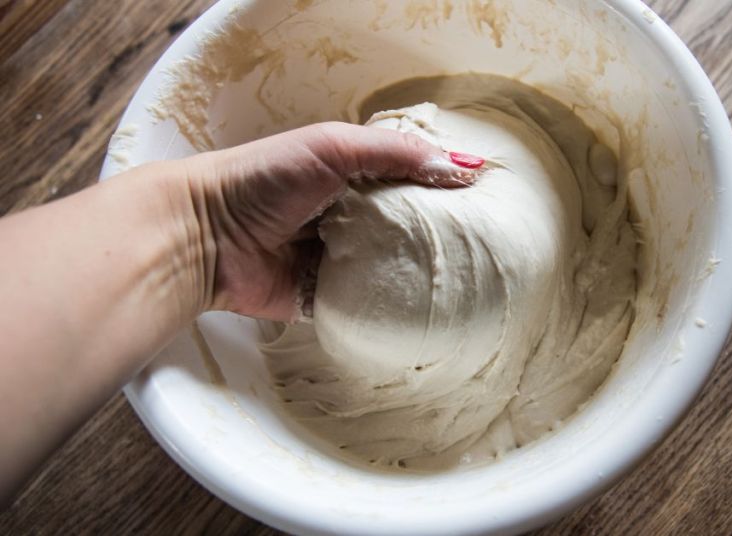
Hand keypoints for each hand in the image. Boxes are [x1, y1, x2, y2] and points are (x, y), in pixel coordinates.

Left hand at [176, 122, 480, 320]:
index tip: (488, 200)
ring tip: (470, 282)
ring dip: (421, 274)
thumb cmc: (265, 179)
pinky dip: (392, 307)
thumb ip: (396, 153)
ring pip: (393, 268)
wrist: (205, 236)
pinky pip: (368, 304)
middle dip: (441, 235)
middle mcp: (350, 216)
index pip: (411, 178)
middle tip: (488, 246)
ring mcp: (339, 259)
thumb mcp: (335, 147)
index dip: (445, 187)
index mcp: (352, 175)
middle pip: (408, 226)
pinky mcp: (326, 298)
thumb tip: (463, 168)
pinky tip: (430, 310)